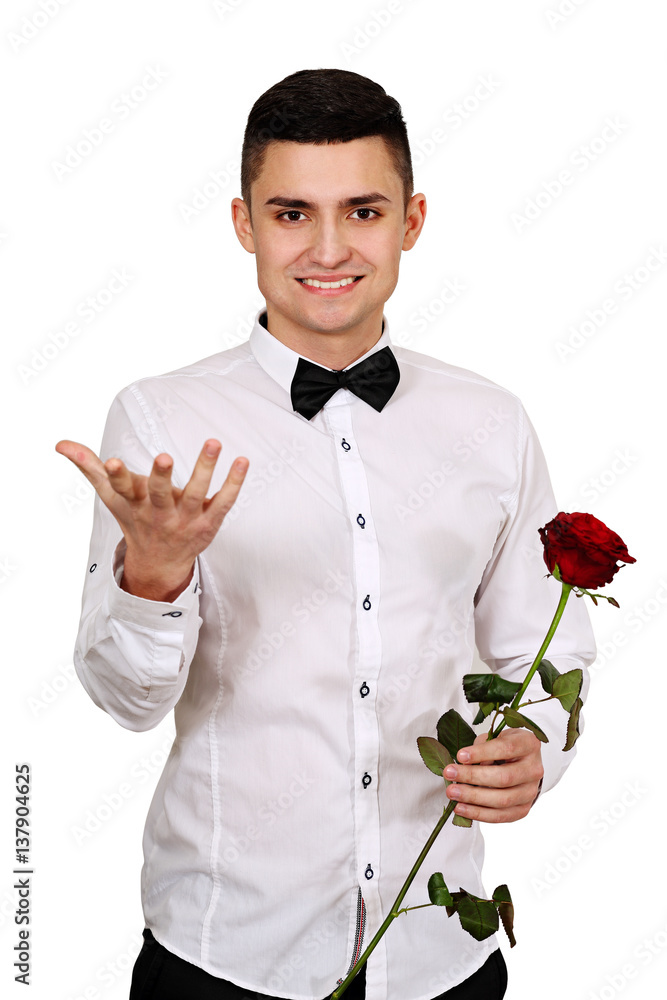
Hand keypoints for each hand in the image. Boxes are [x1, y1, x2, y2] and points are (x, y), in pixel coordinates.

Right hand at [55, 438, 248, 600]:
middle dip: (161, 477)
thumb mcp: (112, 496)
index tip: (112, 460)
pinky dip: (234, 483)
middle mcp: (159, 513)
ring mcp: (186, 519)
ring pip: (197, 494)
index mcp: (135, 504)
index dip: (116, 475)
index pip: (122, 489)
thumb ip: (90, 468)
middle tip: (163, 457)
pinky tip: (242, 461)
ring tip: (213, 441)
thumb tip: (61, 444)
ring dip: (205, 468)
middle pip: (159, 495)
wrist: (160, 562)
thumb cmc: (135, 519)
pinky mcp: (209, 523)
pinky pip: (224, 502)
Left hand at [443, 729, 543, 823]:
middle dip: (472, 777)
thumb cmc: (505, 747)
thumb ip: (483, 747)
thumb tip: (467, 766)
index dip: (482, 753)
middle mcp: (534, 770)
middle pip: (503, 777)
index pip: (506, 749)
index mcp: (529, 745)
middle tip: (449, 774)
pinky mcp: (523, 809)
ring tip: (452, 793)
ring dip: (473, 798)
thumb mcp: (495, 738)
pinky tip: (461, 808)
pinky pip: (501, 816)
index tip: (460, 756)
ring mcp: (531, 792)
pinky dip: (479, 813)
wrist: (524, 763)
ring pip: (502, 800)